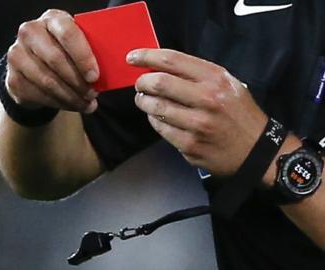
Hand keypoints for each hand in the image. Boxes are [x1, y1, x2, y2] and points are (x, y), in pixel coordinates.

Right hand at [5, 9, 98, 112]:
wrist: (34, 66)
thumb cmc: (64, 53)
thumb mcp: (77, 45)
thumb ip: (90, 51)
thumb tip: (111, 71)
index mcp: (52, 19)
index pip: (68, 34)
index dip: (83, 57)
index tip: (95, 76)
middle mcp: (30, 33)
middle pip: (56, 59)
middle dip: (78, 81)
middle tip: (93, 94)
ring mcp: (17, 55)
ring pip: (47, 81)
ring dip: (71, 97)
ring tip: (86, 104)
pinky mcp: (13, 79)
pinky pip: (39, 95)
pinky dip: (59, 104)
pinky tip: (72, 106)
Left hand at [128, 49, 267, 175]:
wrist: (257, 150)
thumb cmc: (239, 114)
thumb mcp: (228, 84)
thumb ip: (198, 75)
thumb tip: (161, 68)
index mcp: (215, 79)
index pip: (172, 60)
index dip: (146, 56)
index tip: (132, 58)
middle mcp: (206, 99)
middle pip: (158, 83)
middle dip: (142, 82)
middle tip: (140, 85)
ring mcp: (197, 124)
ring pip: (155, 108)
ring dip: (144, 102)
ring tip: (145, 100)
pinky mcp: (189, 145)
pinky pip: (160, 128)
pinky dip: (154, 120)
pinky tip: (157, 117)